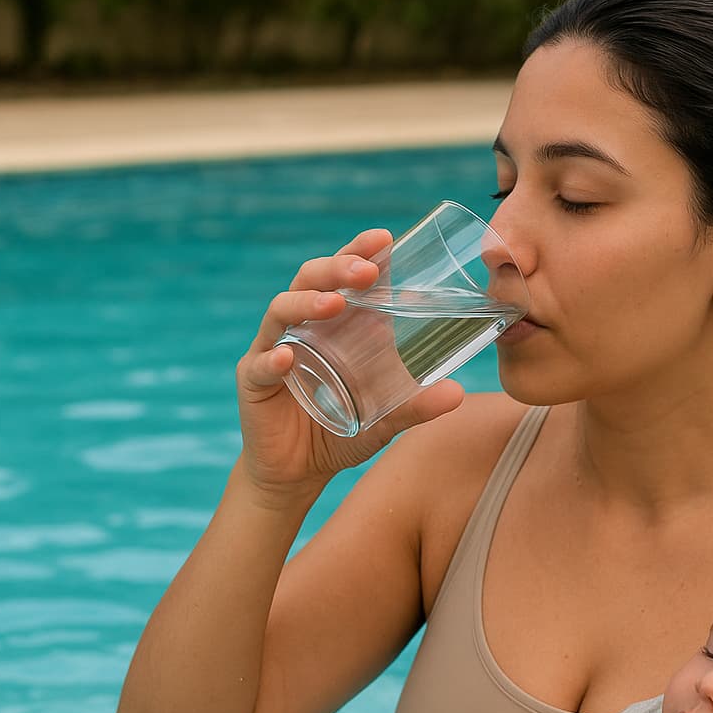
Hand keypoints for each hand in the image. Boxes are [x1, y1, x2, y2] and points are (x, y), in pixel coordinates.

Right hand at [235, 228, 465, 495]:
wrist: (297, 473)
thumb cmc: (338, 433)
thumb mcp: (384, 419)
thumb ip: (415, 406)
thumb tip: (459, 393)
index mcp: (332, 323)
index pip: (342, 275)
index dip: (359, 252)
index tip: (384, 239)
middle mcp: (300, 326)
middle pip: (311, 279)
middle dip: (338, 269)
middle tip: (366, 272)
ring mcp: (273, 349)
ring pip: (281, 310)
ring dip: (307, 301)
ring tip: (334, 305)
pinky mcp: (253, 381)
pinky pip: (261, 363)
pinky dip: (274, 357)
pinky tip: (288, 355)